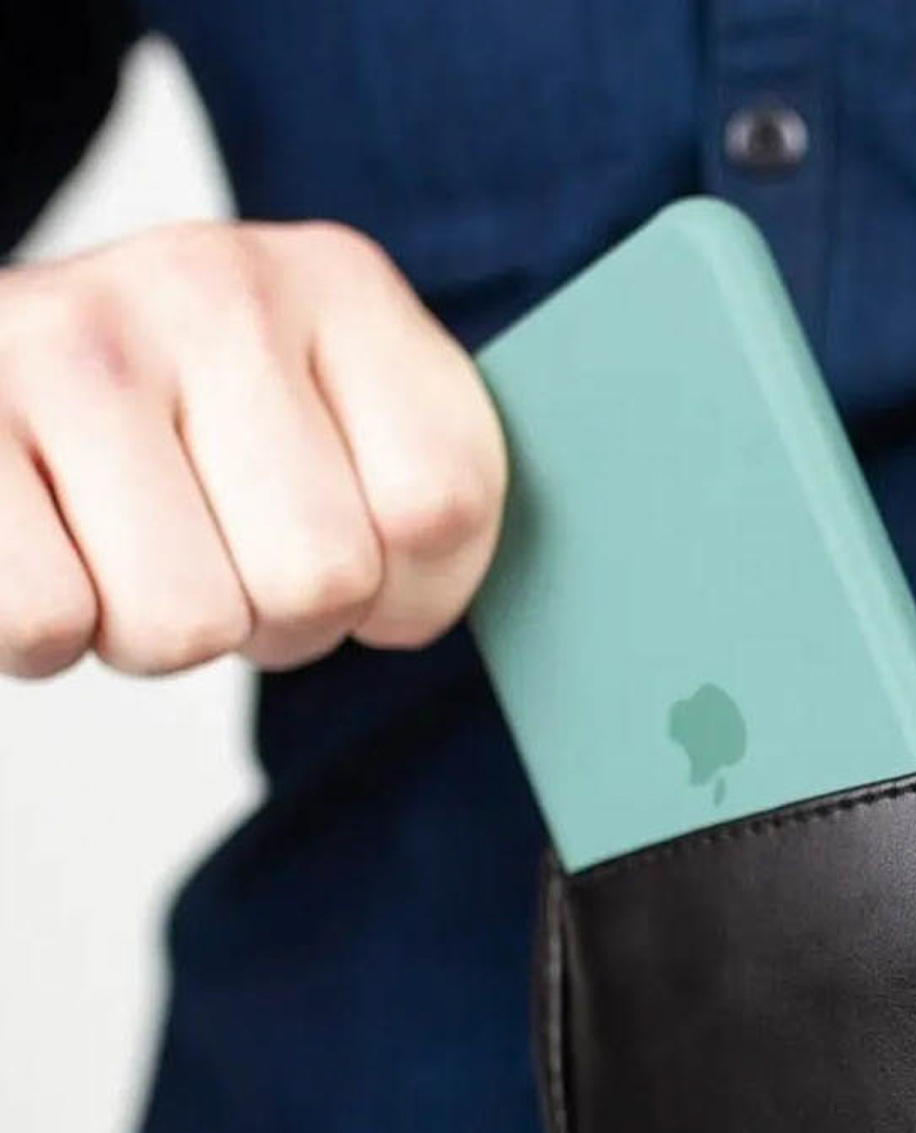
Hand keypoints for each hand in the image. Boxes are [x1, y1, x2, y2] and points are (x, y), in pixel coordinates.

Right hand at [0, 220, 505, 679]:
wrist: (0, 374)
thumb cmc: (188, 434)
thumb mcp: (338, 425)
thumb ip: (424, 502)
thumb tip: (410, 601)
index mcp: (337, 283)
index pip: (441, 505)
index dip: (401, 591)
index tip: (342, 545)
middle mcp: (209, 283)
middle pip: (318, 582)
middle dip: (273, 622)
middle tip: (214, 555)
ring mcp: (73, 344)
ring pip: (187, 622)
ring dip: (155, 633)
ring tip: (120, 547)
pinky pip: (49, 620)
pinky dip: (45, 635)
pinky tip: (44, 550)